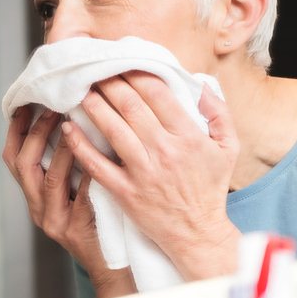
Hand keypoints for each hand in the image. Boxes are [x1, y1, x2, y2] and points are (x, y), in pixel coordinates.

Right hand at [3, 105, 135, 297]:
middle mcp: (37, 208)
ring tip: (75, 124)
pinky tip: (98, 154)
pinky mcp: (75, 231)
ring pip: (48, 179)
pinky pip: (79, 197)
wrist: (112, 266)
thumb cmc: (99, 222)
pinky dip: (86, 172)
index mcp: (33, 196)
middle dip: (36, 132)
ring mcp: (54, 221)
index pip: (12, 157)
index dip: (17, 129)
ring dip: (61, 148)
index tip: (28, 101)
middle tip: (54, 107)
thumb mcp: (76, 192)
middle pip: (22, 165)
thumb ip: (69, 164)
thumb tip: (73, 118)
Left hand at [61, 71, 240, 280]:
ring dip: (93, 107)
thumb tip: (202, 85)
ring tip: (80, 91)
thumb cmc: (210, 189)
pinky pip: (97, 165)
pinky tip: (68, 129)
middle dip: (110, 84)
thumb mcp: (228, 149)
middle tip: (94, 71)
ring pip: (112, 130)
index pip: (158, 95)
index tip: (122, 64)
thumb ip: (219, 114)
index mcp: (188, 137)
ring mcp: (143, 172)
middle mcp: (164, 151)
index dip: (136, 74)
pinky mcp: (125, 192)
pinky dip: (80, 146)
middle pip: (131, 107)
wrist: (197, 233)